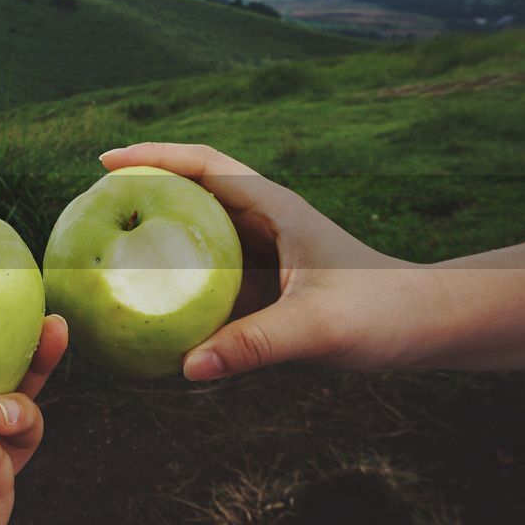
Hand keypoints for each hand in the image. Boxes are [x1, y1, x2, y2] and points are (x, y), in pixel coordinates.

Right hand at [100, 143, 429, 379]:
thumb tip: (187, 367)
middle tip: (92, 203)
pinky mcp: (269, 283)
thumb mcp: (317, 327)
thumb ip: (254, 345)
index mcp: (275, 207)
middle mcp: (267, 221)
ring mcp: (267, 251)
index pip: (203, 165)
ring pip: (198, 232)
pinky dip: (178, 277)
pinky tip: (153, 301)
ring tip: (108, 244)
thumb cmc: (385, 311)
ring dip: (157, 232)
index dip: (152, 157)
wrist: (432, 325)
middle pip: (191, 190)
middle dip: (143, 189)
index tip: (104, 162)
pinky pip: (211, 272)